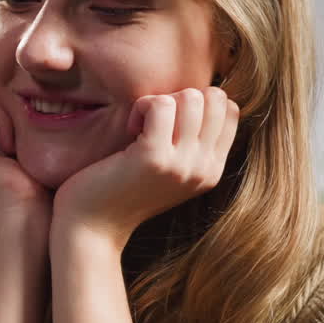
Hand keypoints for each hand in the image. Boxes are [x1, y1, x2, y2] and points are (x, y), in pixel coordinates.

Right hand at [0, 91, 49, 223]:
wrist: (31, 214)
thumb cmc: (41, 185)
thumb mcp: (31, 145)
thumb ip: (18, 120)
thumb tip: (31, 87)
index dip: (14, 117)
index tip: (24, 152)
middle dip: (9, 118)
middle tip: (18, 155)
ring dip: (8, 123)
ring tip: (13, 157)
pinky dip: (3, 125)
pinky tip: (7, 155)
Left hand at [52, 87, 239, 249]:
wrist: (92, 227)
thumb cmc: (122, 190)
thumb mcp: (168, 169)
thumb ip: (190, 142)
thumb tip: (200, 94)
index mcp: (212, 170)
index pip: (231, 111)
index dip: (198, 103)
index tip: (169, 124)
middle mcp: (204, 169)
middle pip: (214, 98)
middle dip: (179, 98)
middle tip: (152, 123)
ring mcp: (182, 164)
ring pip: (191, 96)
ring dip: (158, 101)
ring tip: (139, 127)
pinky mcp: (154, 157)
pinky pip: (160, 103)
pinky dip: (140, 106)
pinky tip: (129, 129)